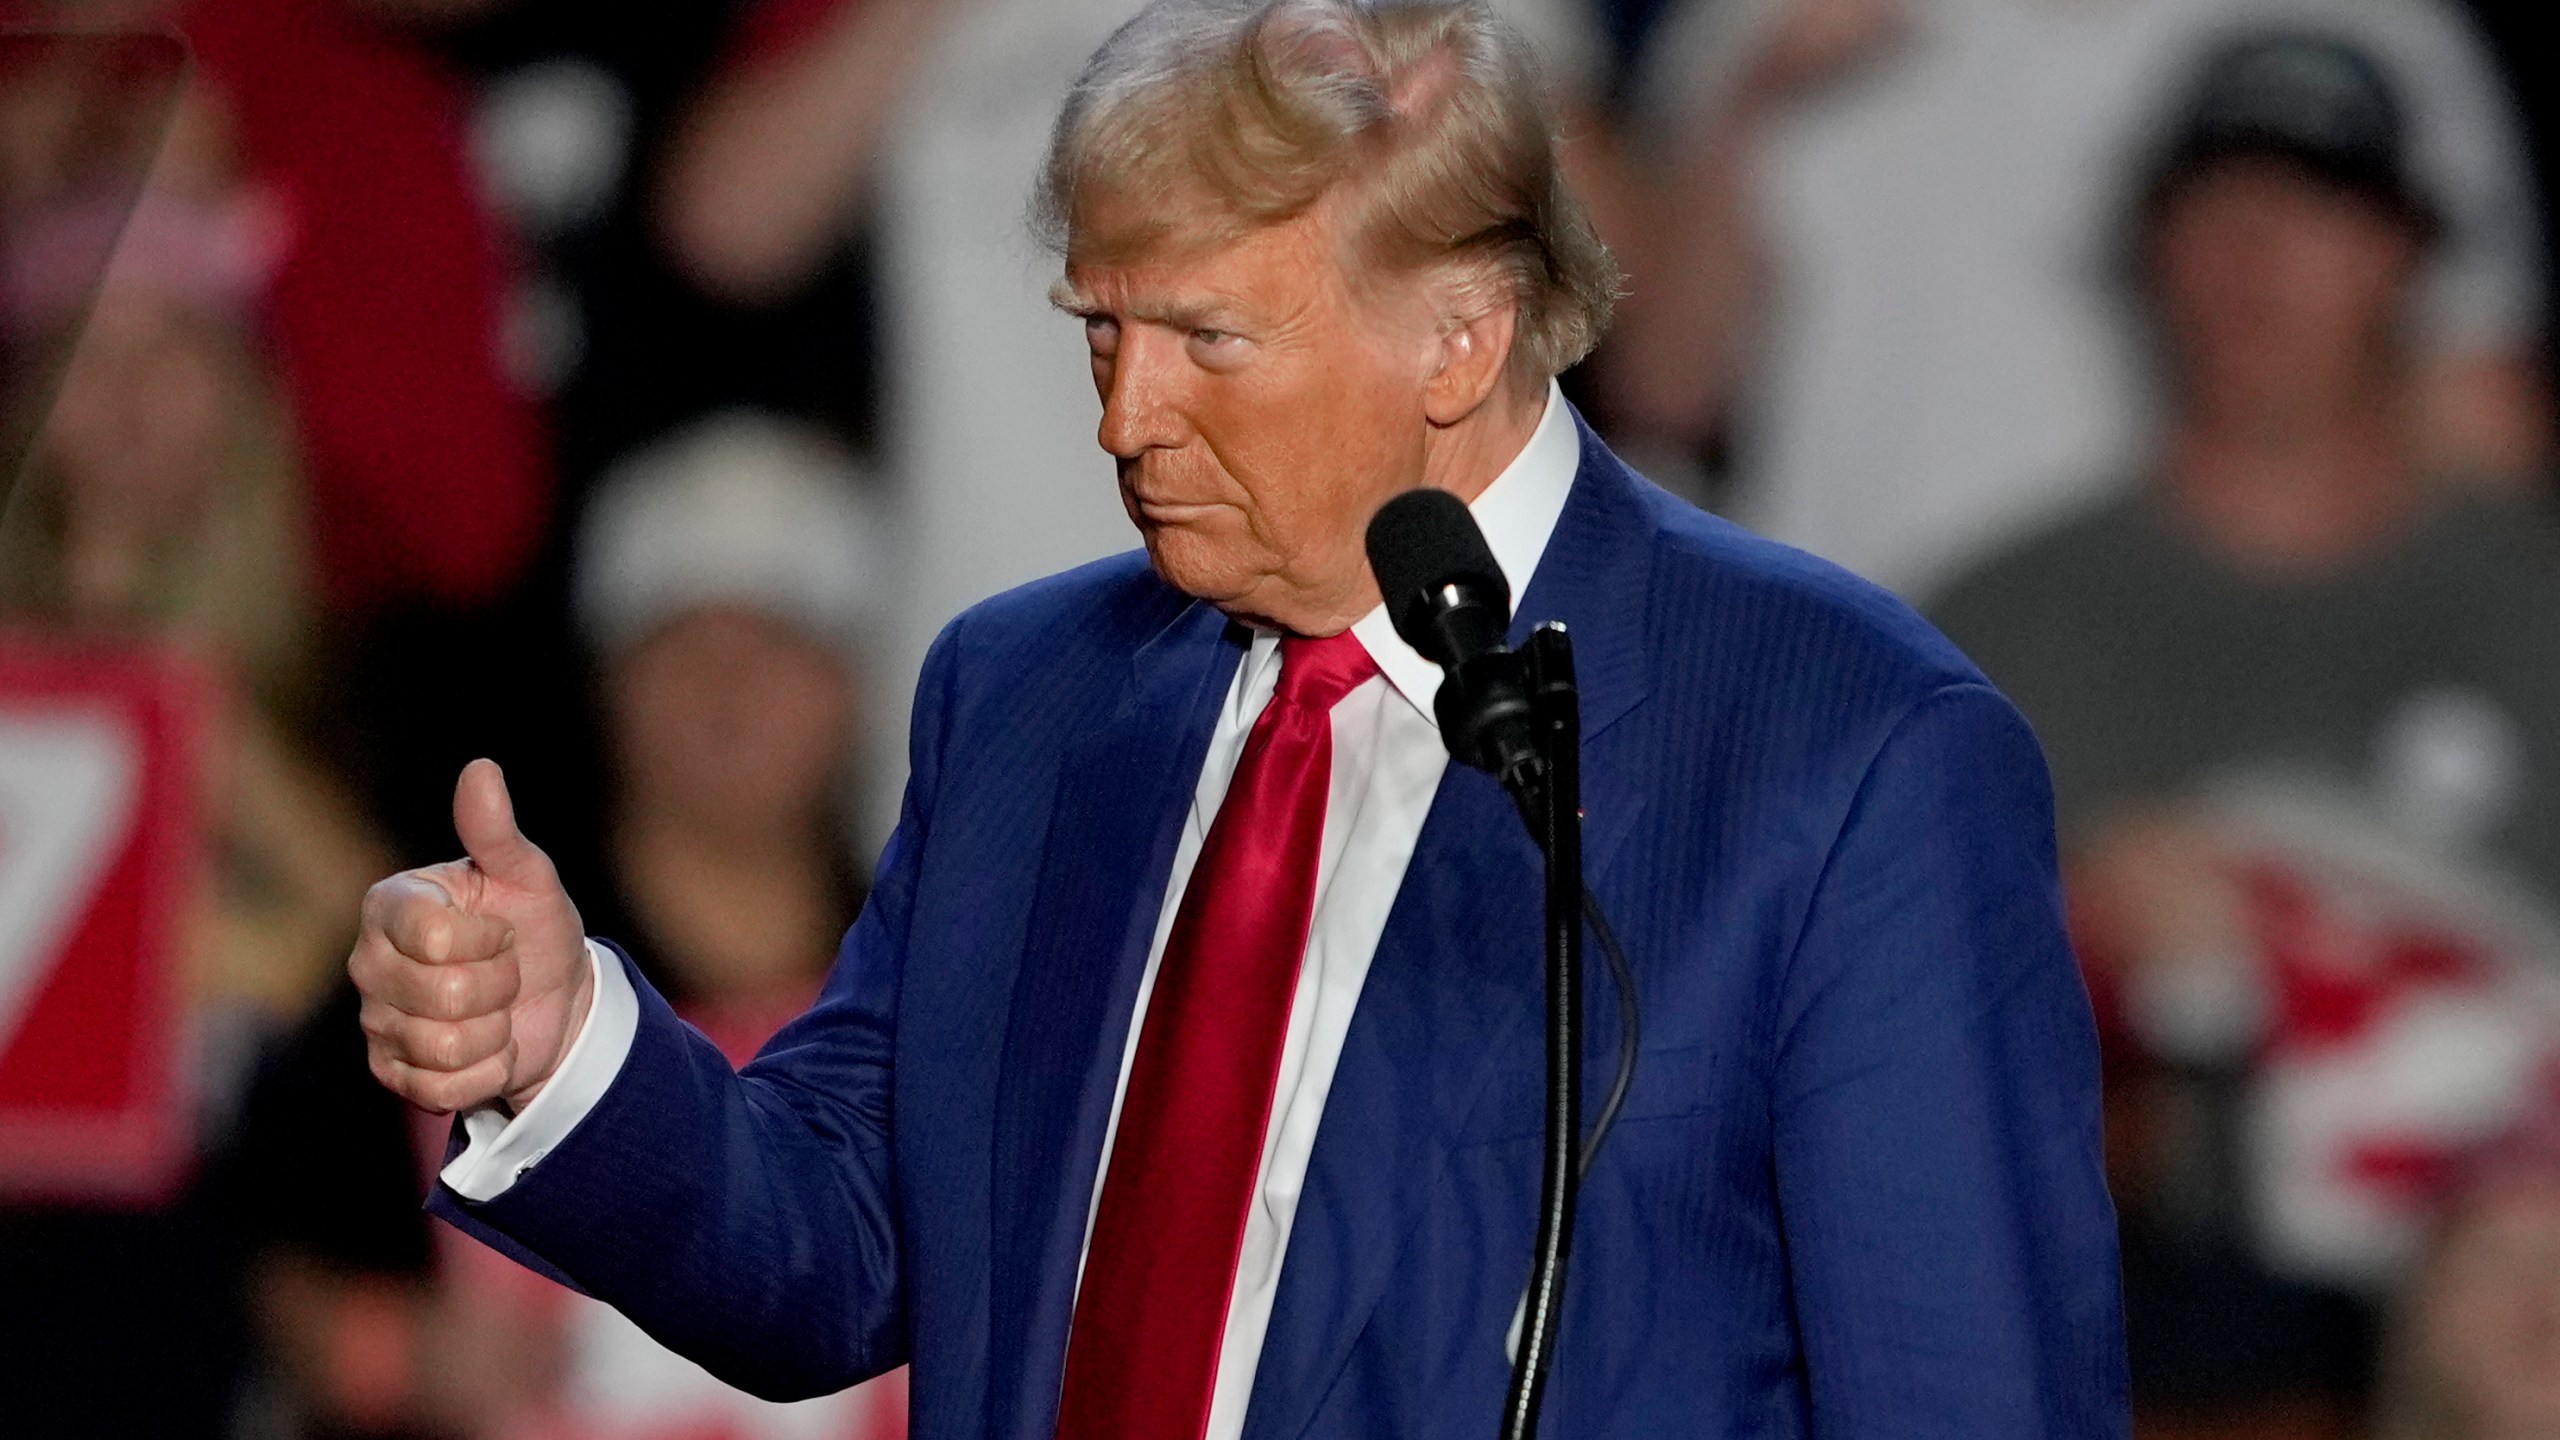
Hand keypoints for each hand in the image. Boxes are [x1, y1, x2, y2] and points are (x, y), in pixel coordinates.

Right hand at [348, 760, 591, 1113]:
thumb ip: (498, 831)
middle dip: (499, 988)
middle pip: (442, 997)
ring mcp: (375, 1021)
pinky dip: (484, 1072)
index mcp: (392, 904)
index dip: (488, 941)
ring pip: (444, 1046)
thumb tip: (481, 769)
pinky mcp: (390, 1072)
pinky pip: (440, 1089)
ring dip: (494, 1032)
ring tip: (496, 1010)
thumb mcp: (527, 877)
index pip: (434, 938)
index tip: (501, 930)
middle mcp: (368, 961)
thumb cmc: (533, 927)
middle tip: (503, 973)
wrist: (555, 1000)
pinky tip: (487, 1047)